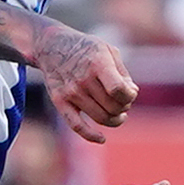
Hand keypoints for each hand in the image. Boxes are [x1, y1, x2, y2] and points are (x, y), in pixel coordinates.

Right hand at [28, 24, 137, 143]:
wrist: (51, 46)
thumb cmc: (85, 48)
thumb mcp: (108, 50)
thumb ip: (122, 73)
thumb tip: (132, 94)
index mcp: (98, 63)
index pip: (119, 90)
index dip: (130, 97)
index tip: (130, 93)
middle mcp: (83, 79)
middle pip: (113, 107)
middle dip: (124, 107)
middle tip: (122, 102)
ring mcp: (71, 92)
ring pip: (101, 118)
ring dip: (114, 119)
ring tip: (117, 114)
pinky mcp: (60, 101)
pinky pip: (76, 126)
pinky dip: (91, 135)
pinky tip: (101, 139)